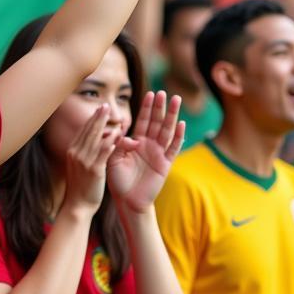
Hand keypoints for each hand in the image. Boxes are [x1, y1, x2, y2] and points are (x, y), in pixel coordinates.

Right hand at [60, 105, 113, 214]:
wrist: (77, 205)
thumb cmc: (81, 186)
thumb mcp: (80, 165)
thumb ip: (86, 152)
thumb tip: (95, 140)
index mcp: (72, 151)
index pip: (83, 130)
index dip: (92, 119)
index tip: (100, 108)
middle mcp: (76, 153)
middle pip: (88, 131)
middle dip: (98, 117)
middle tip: (105, 105)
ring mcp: (84, 161)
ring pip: (95, 139)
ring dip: (105, 126)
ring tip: (113, 116)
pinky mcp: (93, 170)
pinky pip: (102, 153)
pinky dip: (109, 143)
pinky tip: (116, 136)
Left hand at [107, 92, 184, 212]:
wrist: (128, 201)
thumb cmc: (118, 180)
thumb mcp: (113, 159)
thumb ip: (119, 145)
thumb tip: (129, 137)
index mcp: (136, 142)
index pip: (142, 121)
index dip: (146, 108)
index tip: (150, 93)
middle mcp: (149, 145)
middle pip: (156, 122)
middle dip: (160, 107)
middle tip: (164, 92)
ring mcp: (158, 153)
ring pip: (166, 131)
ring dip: (171, 116)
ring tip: (176, 101)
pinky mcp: (165, 164)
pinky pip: (173, 148)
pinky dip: (177, 136)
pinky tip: (181, 124)